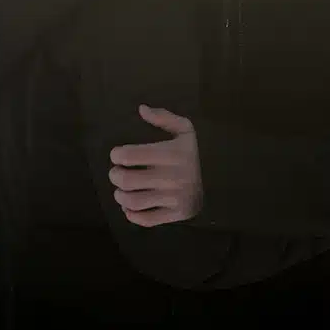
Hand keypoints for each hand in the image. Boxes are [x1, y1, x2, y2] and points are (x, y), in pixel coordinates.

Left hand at [109, 105, 202, 226]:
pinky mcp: (175, 214)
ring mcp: (173, 197)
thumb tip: (141, 109)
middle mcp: (171, 176)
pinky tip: (130, 208)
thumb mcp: (184, 130)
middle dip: (115, 176)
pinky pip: (146, 220)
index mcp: (170, 153)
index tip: (117, 155)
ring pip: (133, 202)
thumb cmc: (189, 155)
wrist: (215, 183)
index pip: (129, 155)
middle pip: (127, 180)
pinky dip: (132, 215)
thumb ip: (163, 117)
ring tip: (120, 191)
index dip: (116, 155)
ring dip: (120, 196)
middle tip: (116, 173)